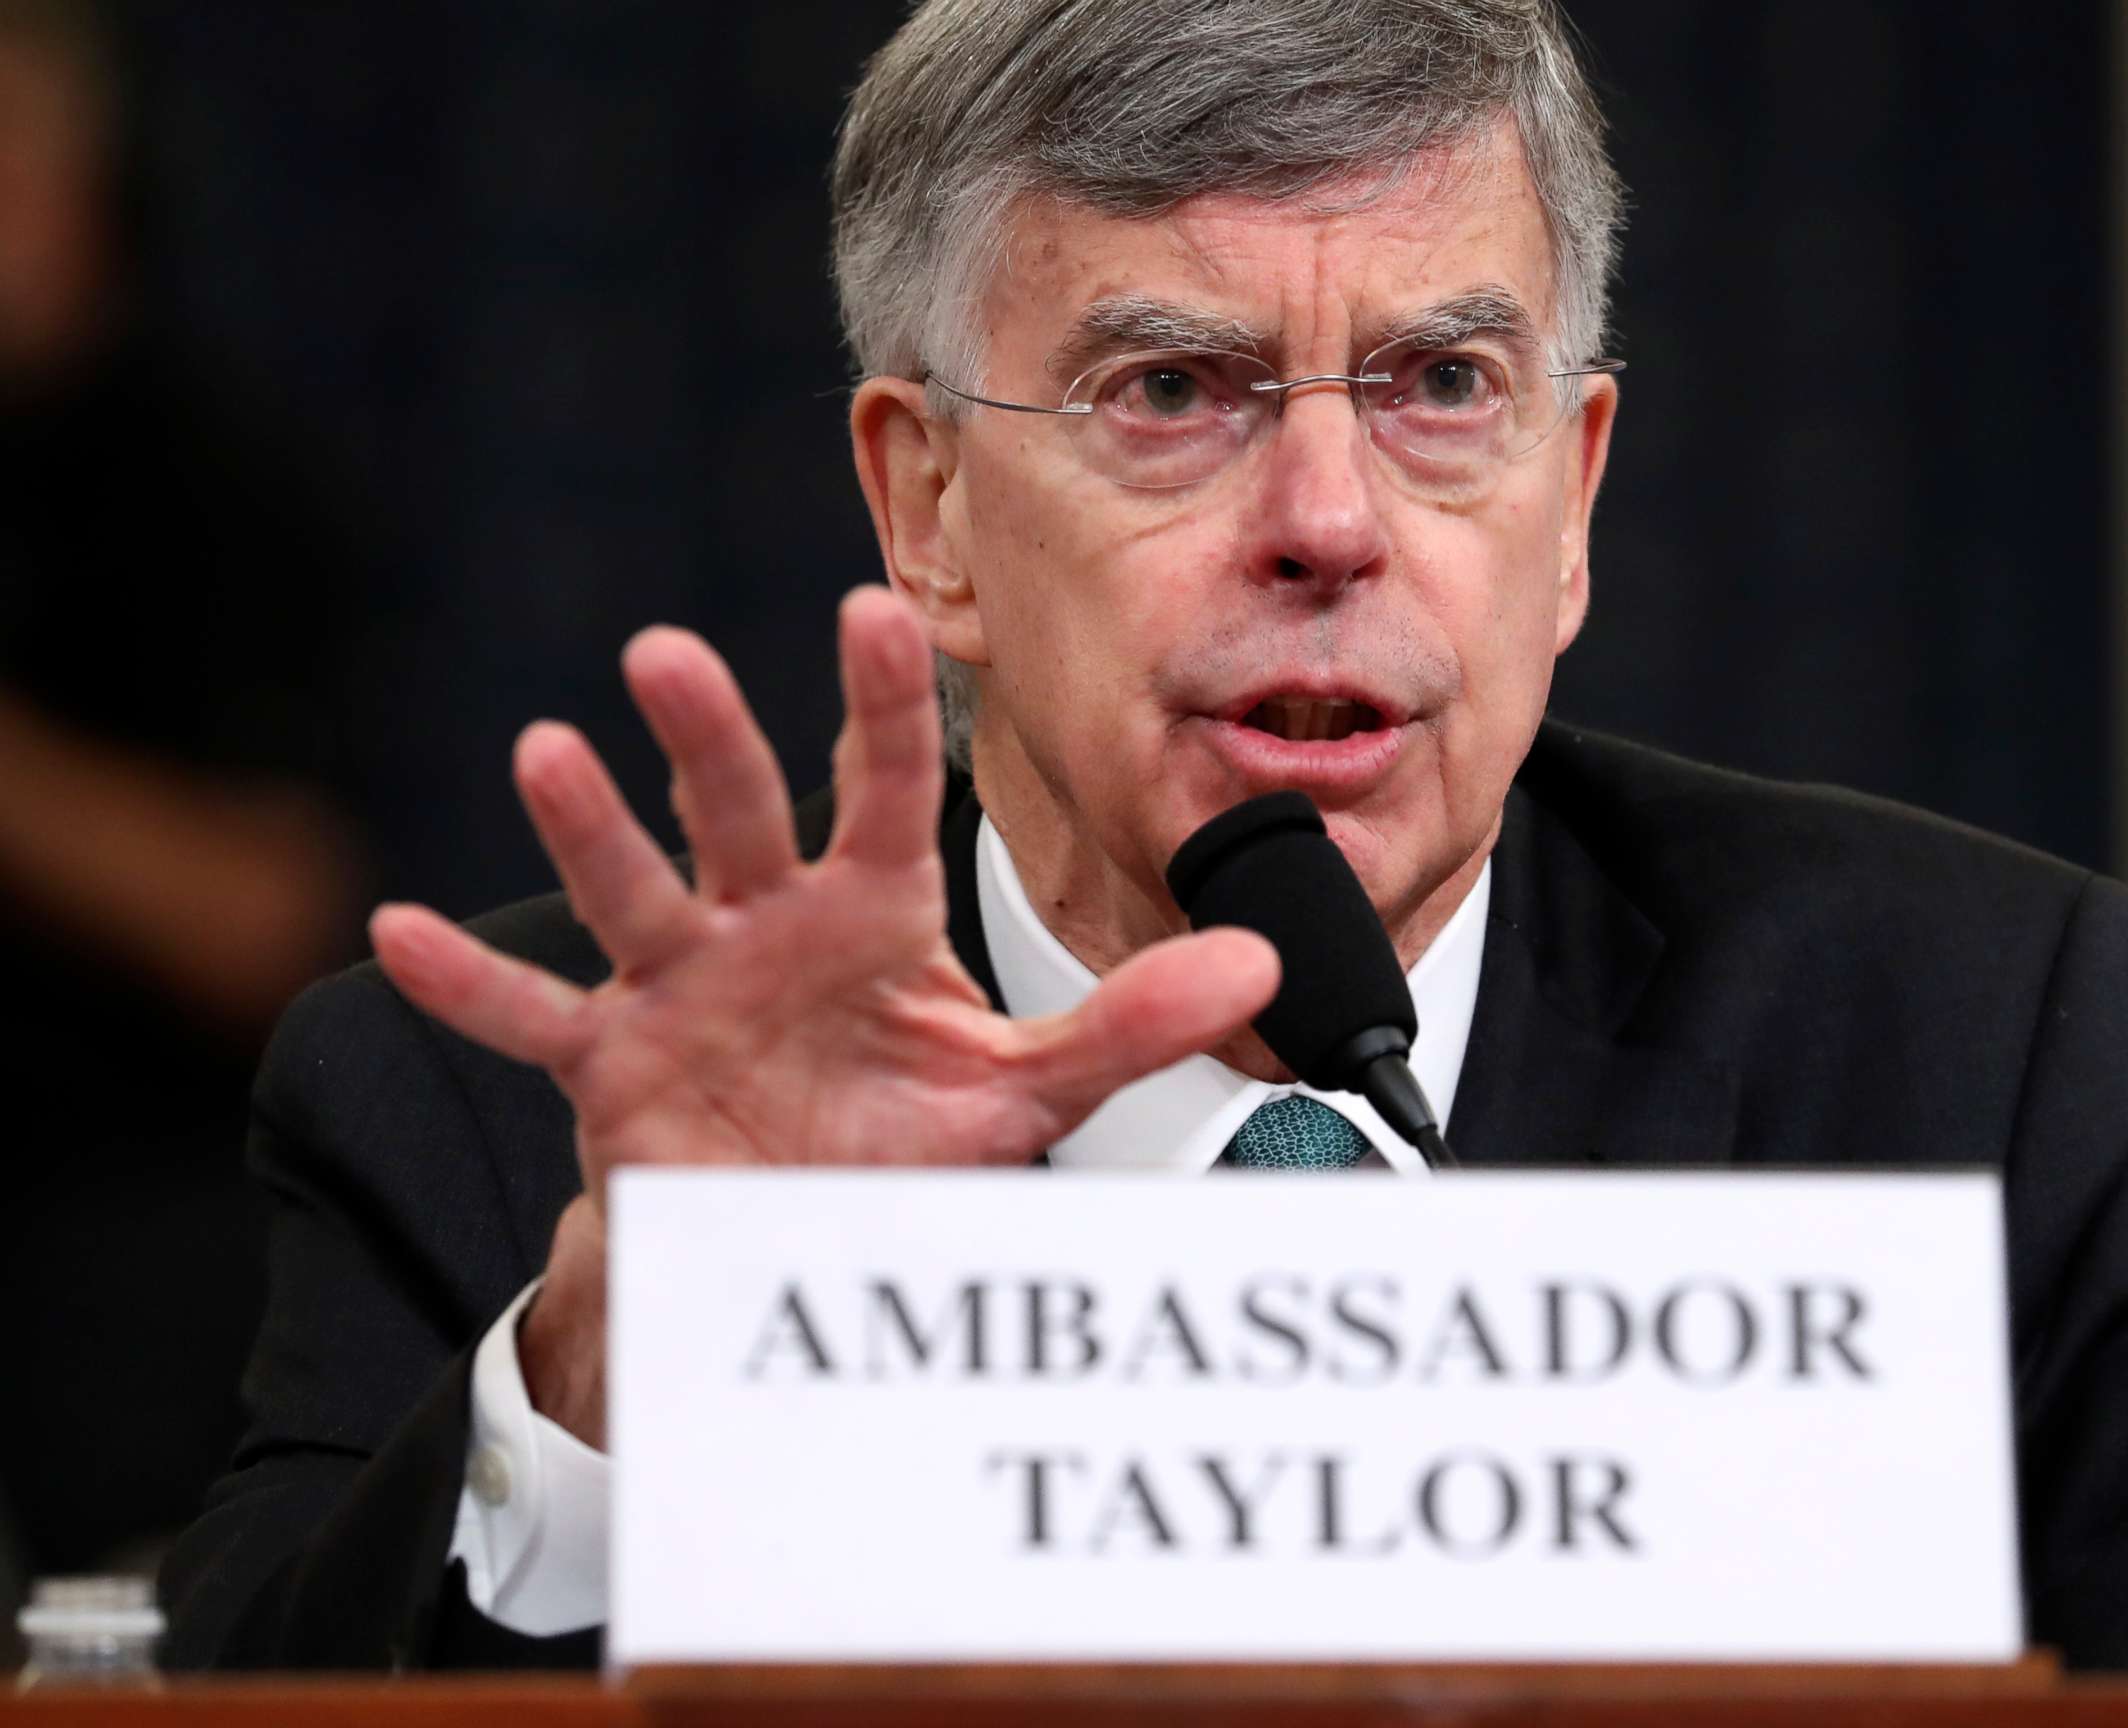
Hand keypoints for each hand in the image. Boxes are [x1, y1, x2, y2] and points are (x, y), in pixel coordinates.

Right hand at [367, 588, 1277, 1445]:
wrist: (799, 1231)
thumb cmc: (902, 1134)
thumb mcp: (1020, 1084)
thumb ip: (1133, 1024)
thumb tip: (1266, 972)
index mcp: (869, 911)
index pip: (879, 790)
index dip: (876, 706)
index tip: (873, 608)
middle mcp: (766, 924)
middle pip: (736, 814)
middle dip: (706, 738)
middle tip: (668, 656)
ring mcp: (679, 988)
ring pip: (632, 893)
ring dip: (587, 831)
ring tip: (544, 753)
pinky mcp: (610, 1066)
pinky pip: (534, 1023)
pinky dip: (467, 987)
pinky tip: (391, 935)